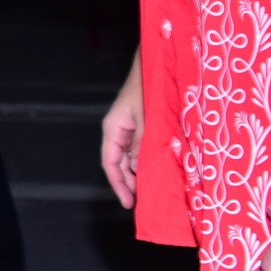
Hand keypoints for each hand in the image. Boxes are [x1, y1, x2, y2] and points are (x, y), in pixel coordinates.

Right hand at [100, 51, 143, 208]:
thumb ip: (142, 145)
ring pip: (131, 157)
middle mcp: (119, 131)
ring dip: (141, 171)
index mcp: (113, 129)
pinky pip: (141, 148)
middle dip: (131, 182)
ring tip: (155, 187)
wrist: (155, 66)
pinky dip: (147, 160)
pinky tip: (159, 167)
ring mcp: (130, 128)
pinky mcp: (141, 126)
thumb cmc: (147, 89)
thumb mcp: (147, 120)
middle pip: (120, 163)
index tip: (129, 204)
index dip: (119, 185)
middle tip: (145, 200)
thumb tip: (137, 170)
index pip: (110, 163)